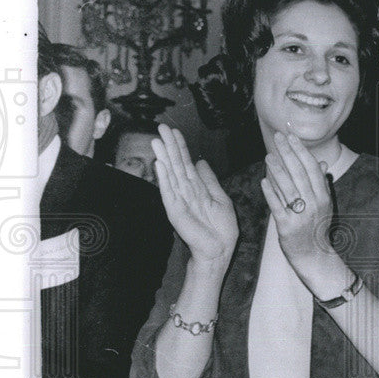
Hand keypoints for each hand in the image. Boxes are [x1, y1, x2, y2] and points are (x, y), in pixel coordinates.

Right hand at [152, 125, 237, 266]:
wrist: (220, 250)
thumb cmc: (221, 228)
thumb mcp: (220, 198)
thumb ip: (209, 180)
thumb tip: (200, 162)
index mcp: (196, 188)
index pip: (185, 163)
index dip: (180, 147)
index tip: (174, 131)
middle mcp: (185, 192)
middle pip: (175, 165)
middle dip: (169, 146)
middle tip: (161, 127)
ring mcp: (179, 201)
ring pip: (170, 175)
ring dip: (163, 157)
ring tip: (156, 140)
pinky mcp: (175, 212)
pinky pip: (168, 193)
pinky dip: (164, 178)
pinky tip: (159, 164)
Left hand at [261, 132, 335, 273]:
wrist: (314, 256)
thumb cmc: (317, 228)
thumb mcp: (324, 206)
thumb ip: (322, 184)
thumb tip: (322, 164)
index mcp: (323, 197)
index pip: (312, 168)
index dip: (301, 151)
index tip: (291, 137)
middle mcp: (314, 204)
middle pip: (300, 173)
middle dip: (288, 153)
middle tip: (278, 138)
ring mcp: (301, 216)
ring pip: (288, 188)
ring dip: (277, 170)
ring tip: (268, 156)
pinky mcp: (288, 227)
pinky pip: (278, 206)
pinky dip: (270, 192)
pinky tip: (264, 181)